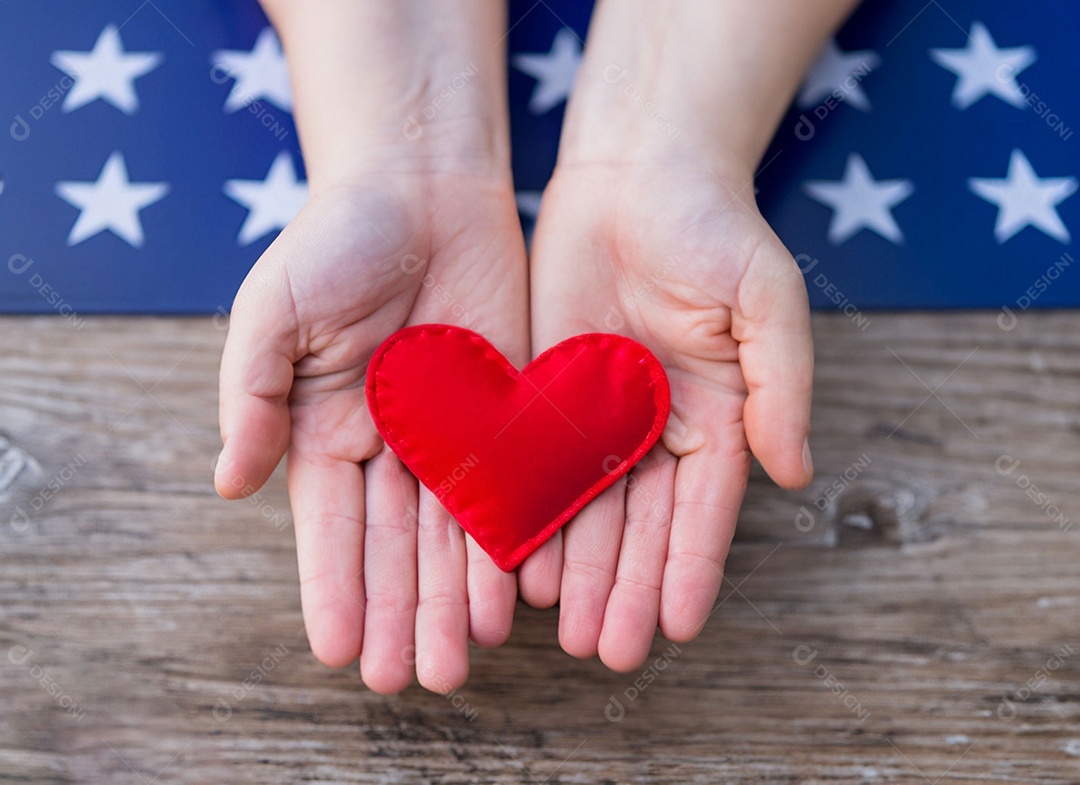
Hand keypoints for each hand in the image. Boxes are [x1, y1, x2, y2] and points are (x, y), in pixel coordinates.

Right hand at [215, 166, 527, 693]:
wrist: (423, 183)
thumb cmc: (337, 238)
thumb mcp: (273, 310)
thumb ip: (251, 395)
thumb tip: (227, 484)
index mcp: (328, 428)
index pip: (333, 528)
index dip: (336, 587)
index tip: (342, 649)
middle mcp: (392, 444)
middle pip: (400, 545)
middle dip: (404, 612)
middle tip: (413, 679)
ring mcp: (453, 430)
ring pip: (458, 529)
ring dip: (459, 596)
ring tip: (464, 657)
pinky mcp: (508, 408)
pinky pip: (513, 482)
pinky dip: (513, 537)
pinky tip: (519, 592)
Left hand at [521, 159, 813, 670]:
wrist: (637, 171)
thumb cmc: (714, 227)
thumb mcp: (766, 301)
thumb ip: (784, 387)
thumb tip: (796, 473)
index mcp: (717, 417)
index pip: (702, 512)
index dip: (690, 570)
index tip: (676, 629)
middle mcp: (656, 430)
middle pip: (639, 526)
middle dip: (624, 589)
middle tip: (607, 651)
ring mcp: (598, 416)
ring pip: (584, 508)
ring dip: (575, 568)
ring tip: (560, 627)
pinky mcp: (545, 394)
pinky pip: (533, 463)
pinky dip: (526, 512)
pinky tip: (513, 559)